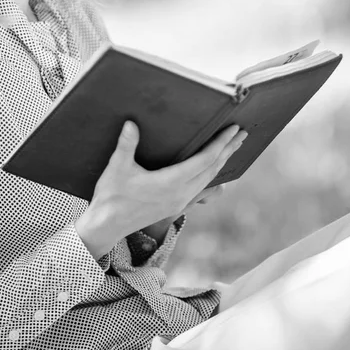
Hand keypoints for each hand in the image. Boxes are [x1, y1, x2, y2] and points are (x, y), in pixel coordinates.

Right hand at [75, 122, 246, 258]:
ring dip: (222, 161)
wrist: (107, 226)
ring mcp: (179, 201)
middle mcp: (180, 194)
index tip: (232, 129)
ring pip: (209, 178)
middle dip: (228, 149)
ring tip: (233, 147)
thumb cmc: (111, 196)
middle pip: (212, 168)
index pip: (204, 160)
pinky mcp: (175, 205)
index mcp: (171, 183)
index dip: (220, 143)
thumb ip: (126, 145)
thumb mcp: (117, 168)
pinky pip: (201, 186)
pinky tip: (214, 168)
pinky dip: (211, 173)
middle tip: (242, 133)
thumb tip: (132, 124)